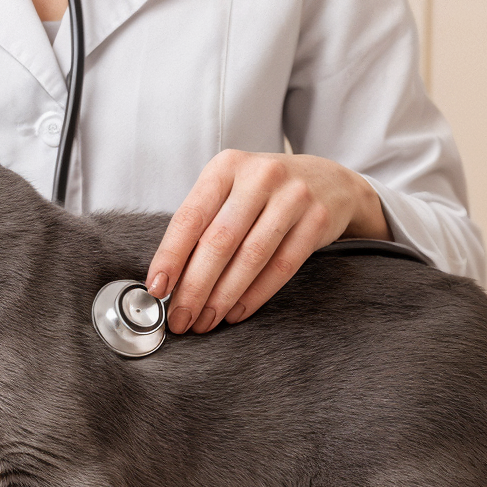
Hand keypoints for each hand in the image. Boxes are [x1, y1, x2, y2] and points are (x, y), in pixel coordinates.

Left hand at [146, 150, 391, 333]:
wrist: (328, 182)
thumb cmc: (264, 193)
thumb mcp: (230, 191)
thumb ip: (202, 224)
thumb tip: (169, 278)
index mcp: (226, 166)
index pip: (191, 217)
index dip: (170, 257)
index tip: (157, 288)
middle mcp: (259, 177)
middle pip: (220, 241)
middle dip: (195, 287)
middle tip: (180, 317)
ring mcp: (292, 197)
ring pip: (251, 257)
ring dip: (223, 297)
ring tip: (206, 320)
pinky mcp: (317, 220)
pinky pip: (281, 267)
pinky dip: (255, 295)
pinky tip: (236, 312)